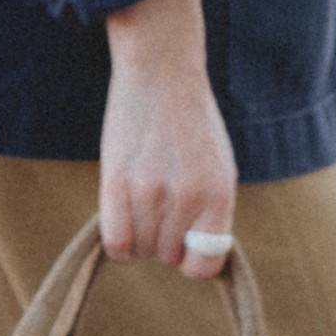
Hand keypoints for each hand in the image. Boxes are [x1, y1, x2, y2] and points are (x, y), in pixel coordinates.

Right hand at [99, 0, 236, 279]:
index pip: (207, 263)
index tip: (186, 246)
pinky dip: (118, 243)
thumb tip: (195, 257)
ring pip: (142, 249)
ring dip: (140, 237)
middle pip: (168, 256)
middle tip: (159, 211)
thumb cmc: (191, 122)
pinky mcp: (117, 182)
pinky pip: (116, 242)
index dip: (193, 261)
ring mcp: (151, 191)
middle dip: (164, 242)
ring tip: (142, 206)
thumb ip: (211, 212)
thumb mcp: (218, 166)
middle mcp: (188, 196)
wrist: (162, 72)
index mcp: (220, 193)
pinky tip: (121, 222)